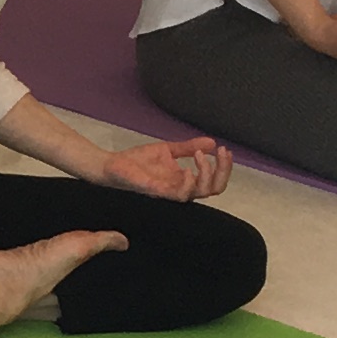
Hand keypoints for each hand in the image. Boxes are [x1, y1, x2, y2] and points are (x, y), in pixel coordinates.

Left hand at [96, 134, 231, 200]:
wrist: (112, 165)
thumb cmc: (138, 161)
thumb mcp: (168, 150)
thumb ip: (188, 147)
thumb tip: (213, 142)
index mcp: (185, 181)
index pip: (214, 181)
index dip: (224, 168)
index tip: (224, 149)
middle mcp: (181, 189)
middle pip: (214, 189)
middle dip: (222, 170)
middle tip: (221, 152)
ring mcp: (170, 192)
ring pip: (200, 193)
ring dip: (206, 173)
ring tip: (198, 155)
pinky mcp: (157, 192)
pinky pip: (179, 195)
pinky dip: (187, 182)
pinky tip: (187, 169)